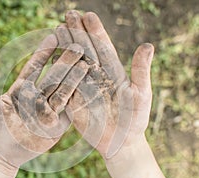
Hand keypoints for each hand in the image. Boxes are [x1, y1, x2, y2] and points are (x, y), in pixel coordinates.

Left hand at [0, 34, 87, 167]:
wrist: (0, 155)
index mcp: (21, 89)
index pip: (34, 67)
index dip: (43, 53)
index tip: (53, 36)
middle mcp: (37, 98)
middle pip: (53, 76)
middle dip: (65, 60)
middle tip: (77, 44)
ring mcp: (48, 111)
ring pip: (64, 91)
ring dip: (74, 77)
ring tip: (87, 61)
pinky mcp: (56, 126)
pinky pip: (69, 112)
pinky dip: (79, 100)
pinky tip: (89, 87)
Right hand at [57, 10, 153, 158]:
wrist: (121, 142)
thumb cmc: (135, 119)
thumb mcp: (141, 94)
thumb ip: (141, 71)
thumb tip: (148, 45)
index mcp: (113, 71)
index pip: (102, 46)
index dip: (96, 31)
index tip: (88, 15)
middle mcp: (97, 75)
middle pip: (85, 49)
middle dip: (77, 31)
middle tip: (68, 14)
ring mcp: (83, 86)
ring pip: (72, 62)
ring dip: (65, 45)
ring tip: (57, 28)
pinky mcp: (73, 100)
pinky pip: (63, 83)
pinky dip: (56, 68)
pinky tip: (50, 55)